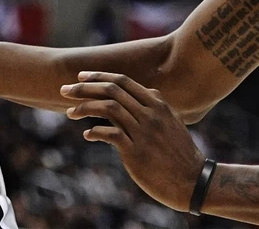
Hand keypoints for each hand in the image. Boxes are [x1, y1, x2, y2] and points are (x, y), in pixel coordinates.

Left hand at [61, 71, 205, 212]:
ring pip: (107, 108)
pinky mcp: (136, 152)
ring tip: (70, 112)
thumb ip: (153, 106)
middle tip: (64, 90)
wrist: (194, 182)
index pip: (122, 81)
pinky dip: (94, 131)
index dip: (99, 76)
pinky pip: (109, 134)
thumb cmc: (180, 153)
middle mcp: (150, 114)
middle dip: (84, 88)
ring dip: (84, 107)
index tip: (81, 77)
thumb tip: (134, 95)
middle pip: (111, 90)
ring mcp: (144, 132)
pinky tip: (87, 134)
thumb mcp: (171, 122)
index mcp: (157, 104)